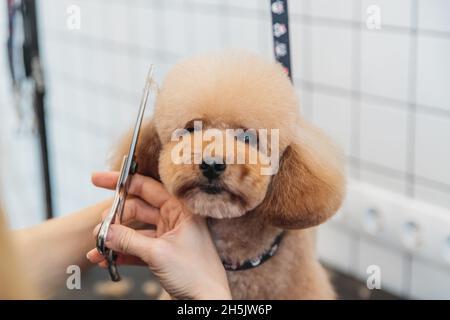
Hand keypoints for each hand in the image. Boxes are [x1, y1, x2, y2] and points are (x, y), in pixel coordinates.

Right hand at [86, 172, 231, 299]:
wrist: (207, 302)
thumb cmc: (196, 274)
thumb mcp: (159, 253)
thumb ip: (130, 241)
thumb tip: (106, 231)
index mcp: (180, 210)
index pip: (148, 187)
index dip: (122, 182)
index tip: (99, 180)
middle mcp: (174, 219)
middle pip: (137, 208)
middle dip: (115, 216)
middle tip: (99, 226)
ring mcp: (167, 236)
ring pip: (135, 230)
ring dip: (116, 238)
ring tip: (99, 246)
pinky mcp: (162, 254)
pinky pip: (137, 248)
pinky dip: (122, 253)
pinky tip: (105, 259)